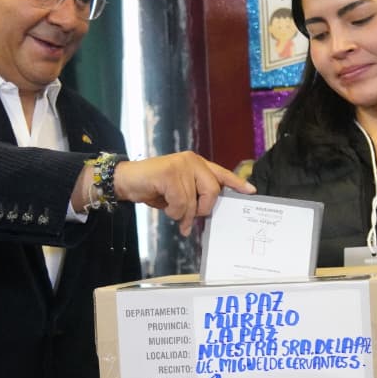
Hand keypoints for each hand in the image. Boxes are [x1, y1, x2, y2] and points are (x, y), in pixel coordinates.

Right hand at [114, 152, 254, 234]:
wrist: (126, 180)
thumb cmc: (153, 188)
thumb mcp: (178, 193)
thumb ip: (193, 198)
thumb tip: (204, 214)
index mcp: (196, 164)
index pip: (221, 173)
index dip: (236, 183)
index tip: (250, 191)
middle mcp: (192, 161)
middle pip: (212, 191)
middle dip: (202, 209)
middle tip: (189, 216)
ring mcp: (181, 165)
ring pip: (193, 201)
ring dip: (180, 213)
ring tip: (170, 210)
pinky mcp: (170, 172)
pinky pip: (180, 202)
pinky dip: (172, 211)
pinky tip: (162, 204)